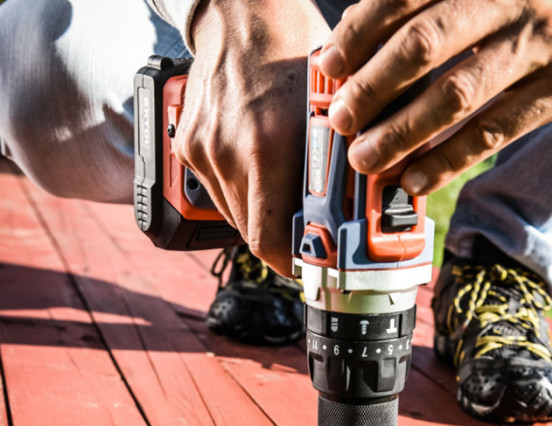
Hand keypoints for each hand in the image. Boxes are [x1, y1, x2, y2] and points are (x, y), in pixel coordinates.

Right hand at [173, 0, 328, 274]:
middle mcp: (227, 154)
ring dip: (260, 219)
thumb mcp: (331, 109)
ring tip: (283, 200)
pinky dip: (240, 195)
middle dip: (280, 242)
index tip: (307, 265)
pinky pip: (216, 192)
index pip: (269, 240)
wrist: (242, 14)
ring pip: (233, 216)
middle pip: (251, 235)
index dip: (289, 264)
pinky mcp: (188, 146)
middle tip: (305, 236)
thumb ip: (338, 167)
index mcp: (267, 147)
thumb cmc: (292, 52)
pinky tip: (258, 175)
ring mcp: (201, 151)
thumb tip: (355, 213)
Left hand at [319, 0, 551, 195]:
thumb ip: (430, 11)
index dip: (360, 32)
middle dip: (373, 87)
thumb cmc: (534, 8)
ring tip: (367, 158)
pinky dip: (448, 160)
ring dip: (403, 132)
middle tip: (342, 120)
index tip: (329, 66)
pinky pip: (492, 132)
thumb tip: (356, 51)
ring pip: (457, 94)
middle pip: (425, 44)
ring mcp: (540, 43)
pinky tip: (415, 179)